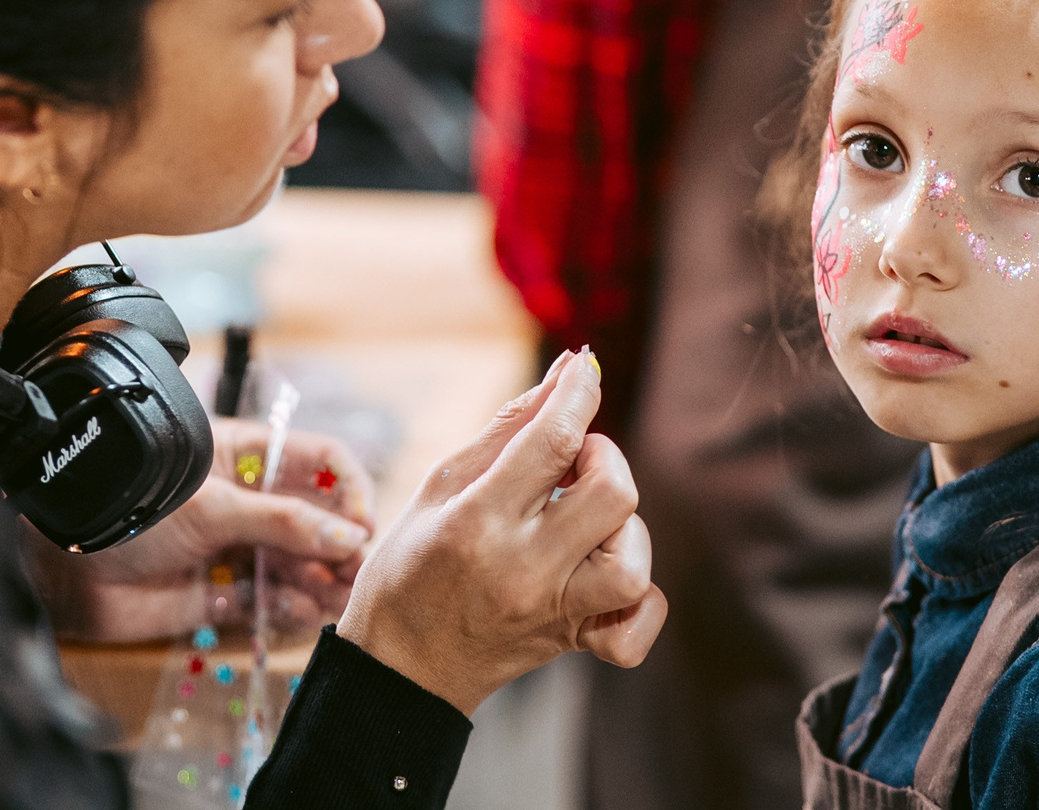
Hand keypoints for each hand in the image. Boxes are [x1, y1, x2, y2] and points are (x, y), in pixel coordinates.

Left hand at [26, 422, 376, 641]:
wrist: (60, 560)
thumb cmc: (130, 506)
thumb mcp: (212, 505)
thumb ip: (281, 521)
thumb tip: (348, 537)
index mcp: (244, 457)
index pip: (319, 463)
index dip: (348, 490)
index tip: (361, 524)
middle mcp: (246, 501)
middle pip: (315, 520)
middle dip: (339, 545)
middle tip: (354, 572)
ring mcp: (234, 549)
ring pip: (297, 565)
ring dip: (321, 580)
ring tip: (335, 596)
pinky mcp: (219, 596)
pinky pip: (269, 604)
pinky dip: (291, 608)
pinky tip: (303, 611)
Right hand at [337, 348, 666, 714]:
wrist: (400, 669)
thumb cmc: (408, 566)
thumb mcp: (438, 486)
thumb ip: (508, 427)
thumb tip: (569, 370)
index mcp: (476, 521)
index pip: (551, 441)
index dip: (577, 393)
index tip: (582, 371)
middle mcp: (521, 569)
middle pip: (613, 495)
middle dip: (602, 459)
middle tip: (569, 463)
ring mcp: (551, 612)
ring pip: (633, 563)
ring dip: (620, 527)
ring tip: (580, 521)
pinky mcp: (571, 643)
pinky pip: (636, 624)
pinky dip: (638, 597)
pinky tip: (600, 571)